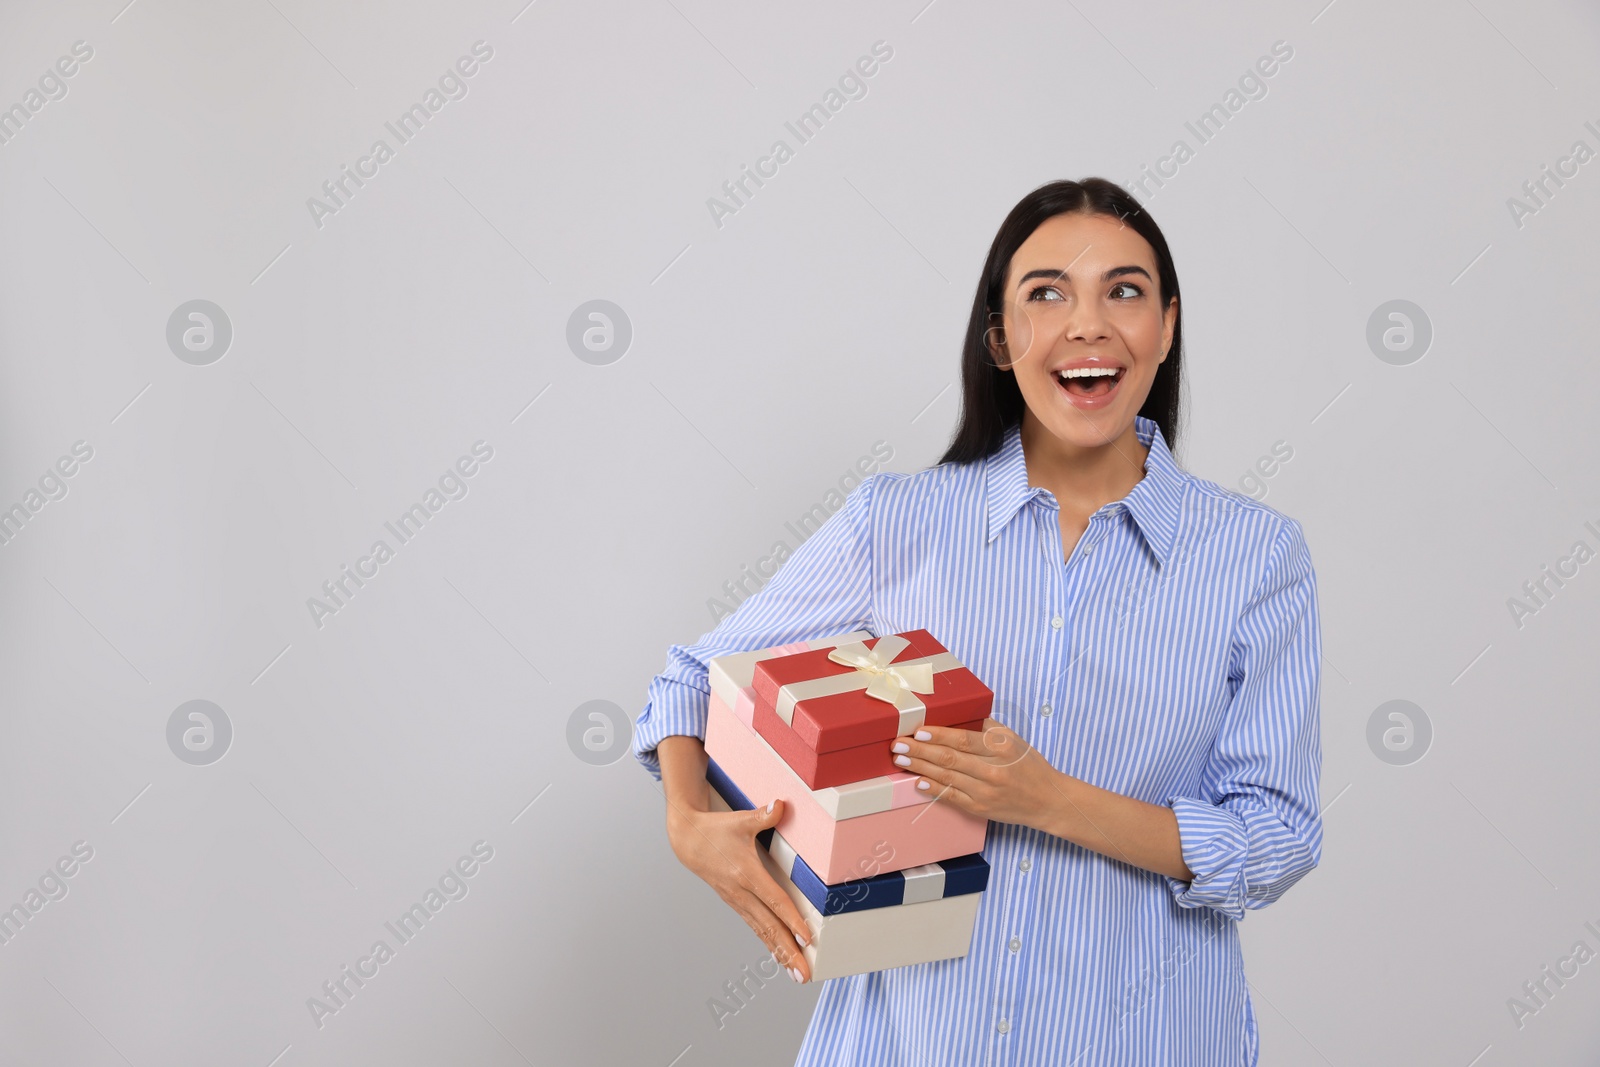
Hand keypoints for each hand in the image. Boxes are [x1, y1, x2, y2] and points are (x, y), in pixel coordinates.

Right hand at [666, 798, 813, 982]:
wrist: (686, 839)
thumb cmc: (716, 829)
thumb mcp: (740, 820)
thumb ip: (763, 815)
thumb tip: (781, 805)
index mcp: (745, 873)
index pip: (774, 900)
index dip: (791, 919)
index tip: (807, 938)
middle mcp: (741, 892)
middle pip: (769, 926)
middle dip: (788, 951)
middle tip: (805, 974)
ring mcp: (737, 900)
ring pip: (762, 931)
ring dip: (780, 954)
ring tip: (797, 974)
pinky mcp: (735, 902)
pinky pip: (755, 926)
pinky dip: (768, 943)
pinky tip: (780, 957)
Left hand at [889, 718, 1065, 831]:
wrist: (1047, 800)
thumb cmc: (1029, 765)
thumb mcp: (1014, 740)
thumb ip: (988, 728)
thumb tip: (959, 715)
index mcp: (1002, 749)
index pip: (964, 740)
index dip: (939, 735)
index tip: (918, 730)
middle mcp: (993, 771)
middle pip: (950, 759)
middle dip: (920, 750)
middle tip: (898, 744)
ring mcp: (985, 792)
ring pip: (947, 778)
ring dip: (921, 768)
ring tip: (901, 760)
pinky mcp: (980, 808)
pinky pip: (952, 797)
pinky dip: (933, 789)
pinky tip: (918, 781)